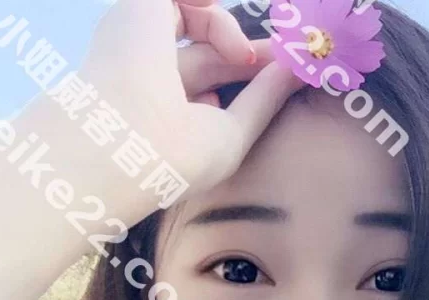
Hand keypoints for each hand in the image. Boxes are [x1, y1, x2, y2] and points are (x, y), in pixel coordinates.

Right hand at [78, 0, 301, 195]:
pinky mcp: (140, 11)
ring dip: (227, 30)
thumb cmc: (179, 156)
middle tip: (282, 54)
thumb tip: (297, 69)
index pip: (211, 81)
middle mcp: (150, 79)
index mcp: (166, 112)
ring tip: (242, 56)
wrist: (131, 141)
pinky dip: (209, 5)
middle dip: (247, 53)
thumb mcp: (233, 133)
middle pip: (210, 54)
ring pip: (197, 21)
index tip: (281, 70)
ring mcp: (142, 42)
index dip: (246, 71)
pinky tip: (223, 28)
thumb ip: (264, 99)